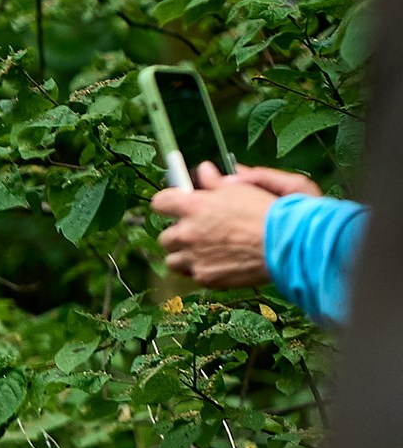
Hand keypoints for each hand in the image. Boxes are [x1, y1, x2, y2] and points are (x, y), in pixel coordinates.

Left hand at [152, 161, 310, 289]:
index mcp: (195, 206)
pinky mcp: (203, 277)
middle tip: (199, 230)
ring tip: (207, 249)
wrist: (287, 243)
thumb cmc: (268, 211)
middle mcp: (188, 233)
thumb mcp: (244, 187)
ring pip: (173, 259)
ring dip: (185, 255)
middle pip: (166, 236)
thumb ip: (216, 181)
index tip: (175, 205)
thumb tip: (203, 170)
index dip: (167, 203)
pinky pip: (192, 274)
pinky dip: (201, 269)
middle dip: (180, 233)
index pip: (160, 202)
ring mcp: (193, 258)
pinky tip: (220, 262)